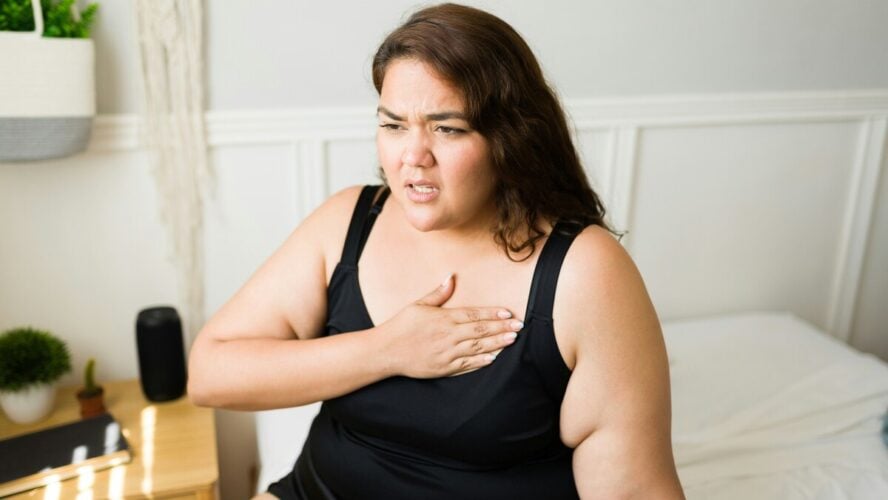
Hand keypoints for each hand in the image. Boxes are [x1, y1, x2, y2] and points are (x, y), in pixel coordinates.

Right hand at [377, 274, 523, 378]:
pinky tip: (493, 357)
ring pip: (477, 348)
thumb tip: (451, 277)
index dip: (493, 314)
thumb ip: (438, 293)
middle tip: (519, 325)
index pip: (474, 315)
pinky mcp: (443, 368)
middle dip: (502, 328)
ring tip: (512, 339)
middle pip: (480, 331)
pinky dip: (481, 361)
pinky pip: (467, 365)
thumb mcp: (418, 305)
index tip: (508, 313)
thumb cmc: (401, 326)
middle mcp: (448, 336)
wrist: (386, 351)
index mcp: (443, 318)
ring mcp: (447, 353)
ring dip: (497, 343)